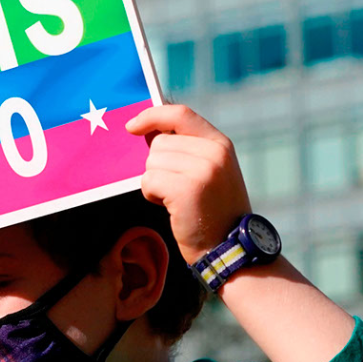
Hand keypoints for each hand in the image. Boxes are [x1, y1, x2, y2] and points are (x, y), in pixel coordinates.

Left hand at [125, 104, 250, 263]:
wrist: (229, 248)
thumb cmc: (213, 210)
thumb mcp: (211, 170)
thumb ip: (187, 148)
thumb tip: (149, 130)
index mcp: (220, 143)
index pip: (180, 113)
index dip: (152, 115)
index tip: (133, 126)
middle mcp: (214, 152)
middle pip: (160, 142)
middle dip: (157, 165)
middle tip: (177, 188)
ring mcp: (203, 170)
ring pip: (152, 161)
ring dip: (155, 181)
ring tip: (176, 198)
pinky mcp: (187, 189)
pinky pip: (149, 179)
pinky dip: (151, 194)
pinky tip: (171, 206)